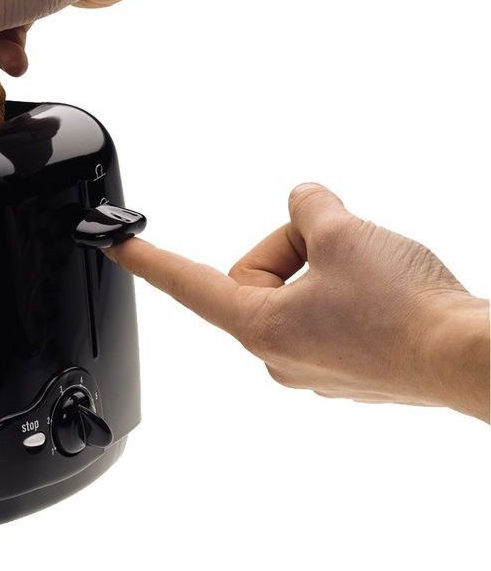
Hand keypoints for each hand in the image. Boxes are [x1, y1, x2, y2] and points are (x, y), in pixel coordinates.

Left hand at [106, 183, 489, 420]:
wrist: (469, 358)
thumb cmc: (405, 308)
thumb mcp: (343, 233)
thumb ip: (309, 206)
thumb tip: (305, 202)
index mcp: (260, 327)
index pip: (187, 284)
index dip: (147, 261)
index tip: (114, 248)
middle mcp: (279, 355)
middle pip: (259, 275)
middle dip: (295, 246)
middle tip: (338, 241)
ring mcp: (315, 366)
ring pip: (299, 290)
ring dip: (327, 266)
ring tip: (373, 272)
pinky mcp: (349, 368)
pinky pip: (330, 310)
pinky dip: (349, 288)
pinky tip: (384, 293)